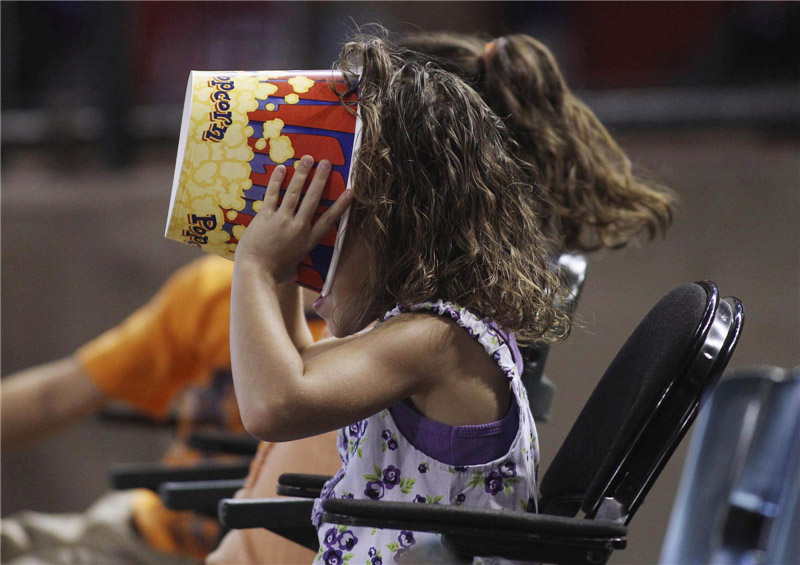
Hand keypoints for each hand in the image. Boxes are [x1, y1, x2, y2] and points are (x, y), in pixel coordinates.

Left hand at [235, 155, 352, 282]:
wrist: (255, 272)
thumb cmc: (273, 275)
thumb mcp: (290, 272)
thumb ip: (295, 267)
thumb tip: (294, 271)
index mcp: (308, 240)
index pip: (329, 219)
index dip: (340, 204)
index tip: (350, 192)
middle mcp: (299, 227)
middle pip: (313, 198)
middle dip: (321, 179)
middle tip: (327, 163)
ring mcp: (282, 219)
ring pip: (295, 192)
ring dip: (302, 173)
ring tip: (308, 159)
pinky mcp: (266, 216)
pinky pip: (273, 194)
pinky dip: (277, 180)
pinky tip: (281, 168)